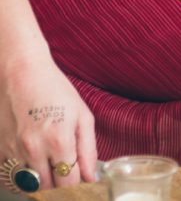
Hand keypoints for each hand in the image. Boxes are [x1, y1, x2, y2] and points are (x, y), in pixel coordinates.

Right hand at [0, 57, 96, 189]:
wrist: (21, 72)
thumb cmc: (55, 90)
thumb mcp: (82, 116)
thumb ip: (88, 150)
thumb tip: (92, 177)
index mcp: (59, 141)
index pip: (69, 184)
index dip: (78, 188)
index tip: (83, 185)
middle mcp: (33, 149)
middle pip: (47, 189)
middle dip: (60, 188)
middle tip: (68, 177)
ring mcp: (12, 150)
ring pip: (27, 185)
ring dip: (41, 184)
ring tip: (52, 170)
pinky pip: (8, 176)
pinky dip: (21, 177)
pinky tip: (32, 167)